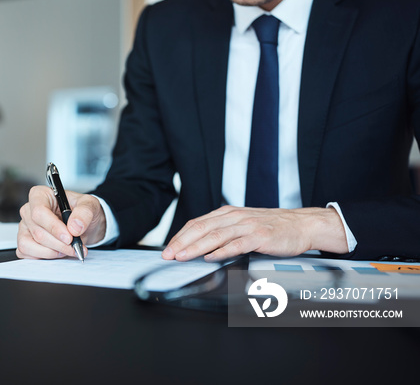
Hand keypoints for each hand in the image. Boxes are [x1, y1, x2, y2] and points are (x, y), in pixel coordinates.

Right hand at [17, 186, 106, 259]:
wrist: (83, 226)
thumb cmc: (82, 212)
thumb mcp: (90, 205)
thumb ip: (85, 212)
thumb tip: (74, 227)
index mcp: (40, 195)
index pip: (39, 212)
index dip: (53, 227)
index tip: (69, 237)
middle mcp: (29, 210)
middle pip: (38, 232)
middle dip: (58, 244)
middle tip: (75, 247)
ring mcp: (25, 227)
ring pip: (30, 244)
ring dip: (52, 252)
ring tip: (68, 249)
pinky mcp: (24, 241)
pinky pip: (26, 253)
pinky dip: (44, 257)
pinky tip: (58, 252)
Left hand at [161, 205, 348, 261]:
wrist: (302, 225)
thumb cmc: (272, 228)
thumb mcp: (243, 225)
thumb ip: (223, 232)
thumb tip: (199, 246)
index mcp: (227, 213)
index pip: (196, 224)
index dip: (180, 236)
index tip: (167, 249)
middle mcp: (235, 217)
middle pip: (201, 229)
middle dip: (181, 243)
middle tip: (168, 255)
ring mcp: (247, 226)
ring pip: (215, 236)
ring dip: (195, 247)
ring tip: (182, 257)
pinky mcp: (259, 236)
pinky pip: (237, 244)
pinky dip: (222, 251)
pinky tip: (210, 257)